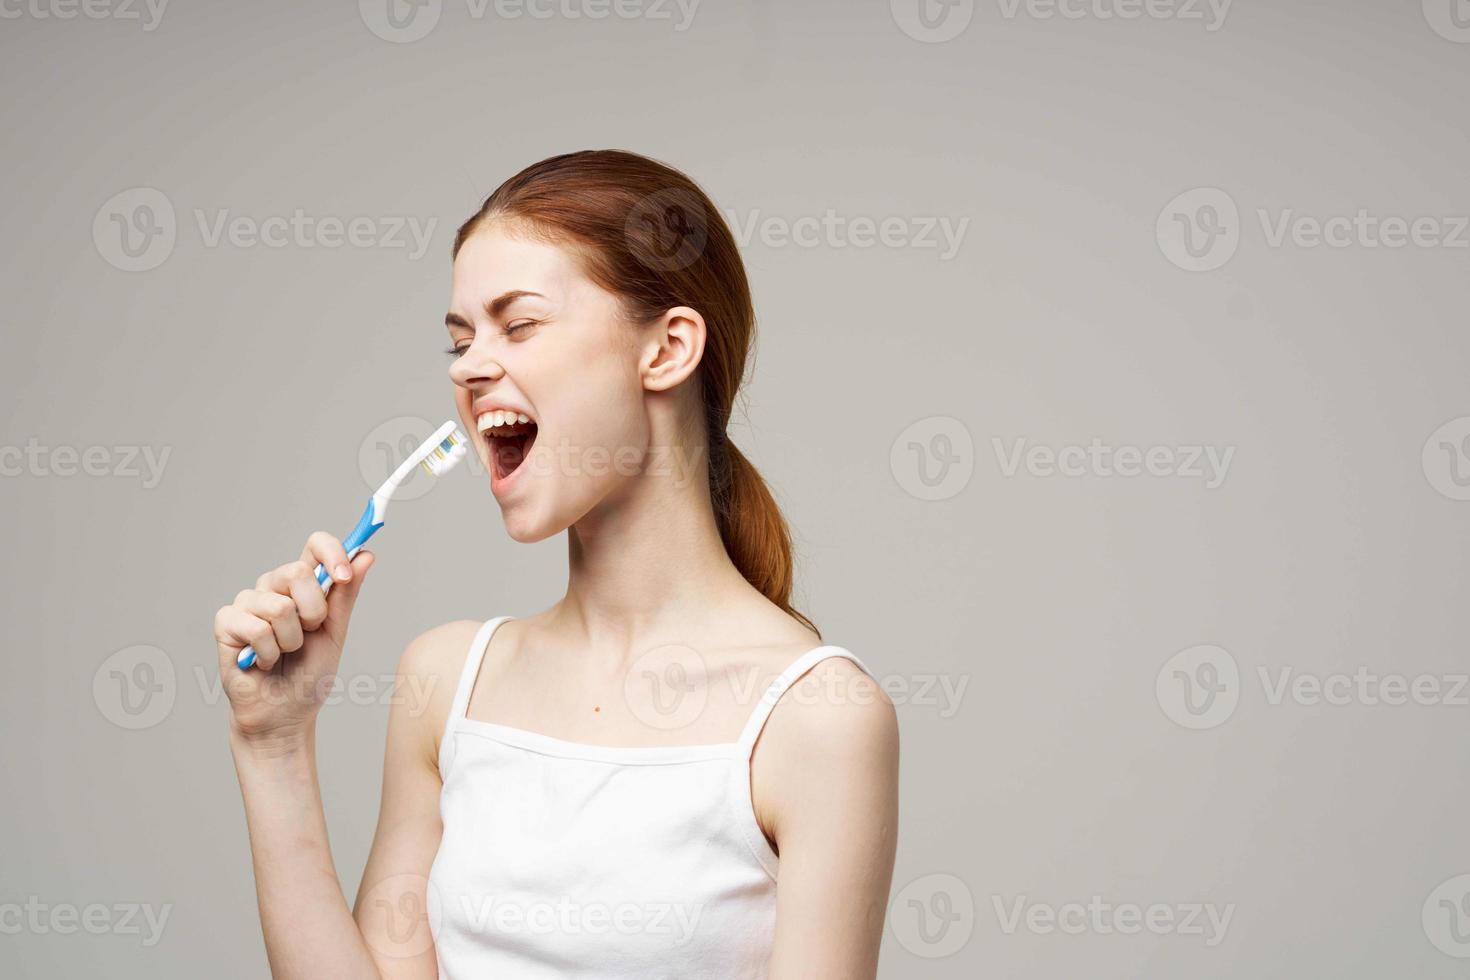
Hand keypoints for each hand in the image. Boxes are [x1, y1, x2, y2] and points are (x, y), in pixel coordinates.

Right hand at [214, 532, 374, 745]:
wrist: (286, 714)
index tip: (344, 576)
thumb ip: (346, 594)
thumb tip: (366, 555)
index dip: (332, 552)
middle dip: (313, 612)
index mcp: (303, 585)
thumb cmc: (309, 673)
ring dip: (291, 641)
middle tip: (309, 635)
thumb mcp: (335, 632)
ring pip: (279, 607)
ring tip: (284, 654)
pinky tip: (263, 662)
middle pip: (296, 572)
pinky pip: (257, 629)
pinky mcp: (226, 623)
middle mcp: (273, 586)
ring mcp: (247, 603)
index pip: (315, 545)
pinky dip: (269, 653)